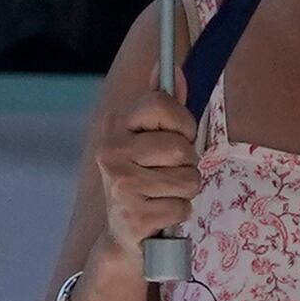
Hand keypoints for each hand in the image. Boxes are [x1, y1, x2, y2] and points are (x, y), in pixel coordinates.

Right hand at [90, 83, 202, 271]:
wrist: (124, 232)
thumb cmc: (145, 177)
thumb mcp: (151, 138)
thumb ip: (164, 105)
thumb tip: (173, 68)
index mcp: (115, 125)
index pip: (162, 103)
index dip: (183, 122)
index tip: (180, 135)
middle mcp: (110, 152)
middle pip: (181, 147)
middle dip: (188, 163)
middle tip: (170, 171)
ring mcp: (120, 185)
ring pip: (188, 179)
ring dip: (187, 190)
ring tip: (166, 192)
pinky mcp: (133, 217)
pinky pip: (182, 208)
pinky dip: (179, 213)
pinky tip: (160, 213)